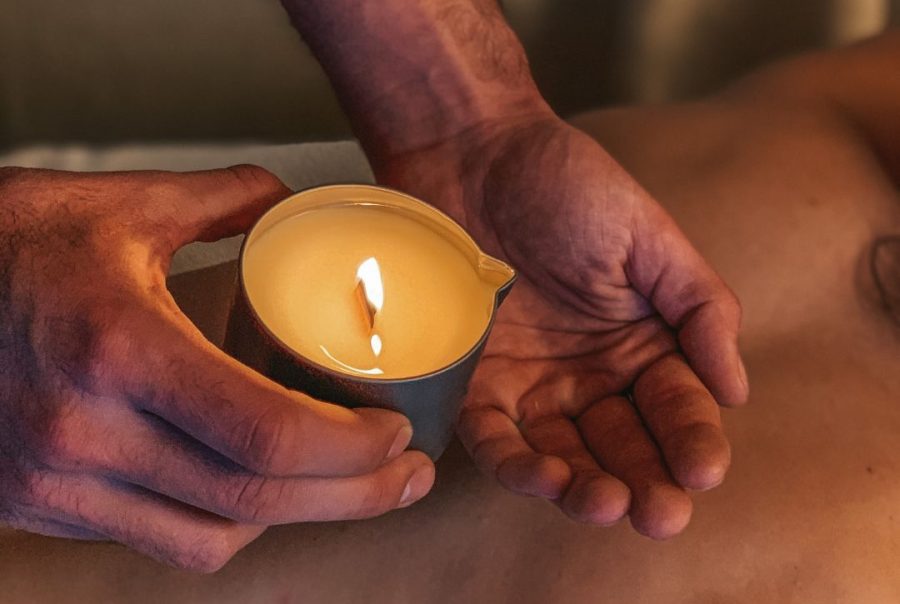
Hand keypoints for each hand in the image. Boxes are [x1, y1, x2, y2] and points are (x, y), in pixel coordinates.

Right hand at [0, 166, 433, 570]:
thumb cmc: (2, 244)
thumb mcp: (113, 204)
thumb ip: (217, 198)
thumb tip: (289, 199)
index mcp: (116, 349)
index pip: (264, 430)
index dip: (350, 447)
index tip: (396, 431)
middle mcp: (85, 431)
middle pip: (256, 495)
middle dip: (355, 496)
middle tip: (409, 475)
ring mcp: (59, 480)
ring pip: (215, 533)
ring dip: (300, 517)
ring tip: (353, 484)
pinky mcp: (45, 503)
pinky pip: (162, 542)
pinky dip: (230, 527)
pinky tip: (261, 494)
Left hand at [379, 115, 746, 537]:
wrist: (472, 154)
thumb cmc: (567, 184)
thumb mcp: (649, 238)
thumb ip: (701, 308)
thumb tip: (737, 390)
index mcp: (642, 340)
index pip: (675, 404)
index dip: (692, 440)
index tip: (702, 470)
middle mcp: (590, 372)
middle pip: (622, 442)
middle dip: (644, 482)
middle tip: (659, 513)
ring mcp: (531, 382)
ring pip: (562, 453)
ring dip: (585, 487)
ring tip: (605, 504)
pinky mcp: (474, 382)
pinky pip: (495, 436)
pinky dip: (518, 463)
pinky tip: (545, 476)